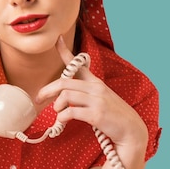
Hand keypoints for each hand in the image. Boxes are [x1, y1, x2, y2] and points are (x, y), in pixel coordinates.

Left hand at [36, 37, 147, 154]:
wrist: (131, 130)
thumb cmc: (112, 116)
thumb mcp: (101, 99)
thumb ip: (85, 94)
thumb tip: (63, 97)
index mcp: (95, 82)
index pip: (78, 64)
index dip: (65, 51)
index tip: (57, 39)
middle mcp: (96, 88)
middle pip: (64, 82)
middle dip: (47, 90)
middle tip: (38, 98)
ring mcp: (97, 101)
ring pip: (66, 96)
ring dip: (56, 105)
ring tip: (57, 112)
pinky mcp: (96, 114)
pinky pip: (71, 112)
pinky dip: (62, 117)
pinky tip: (62, 122)